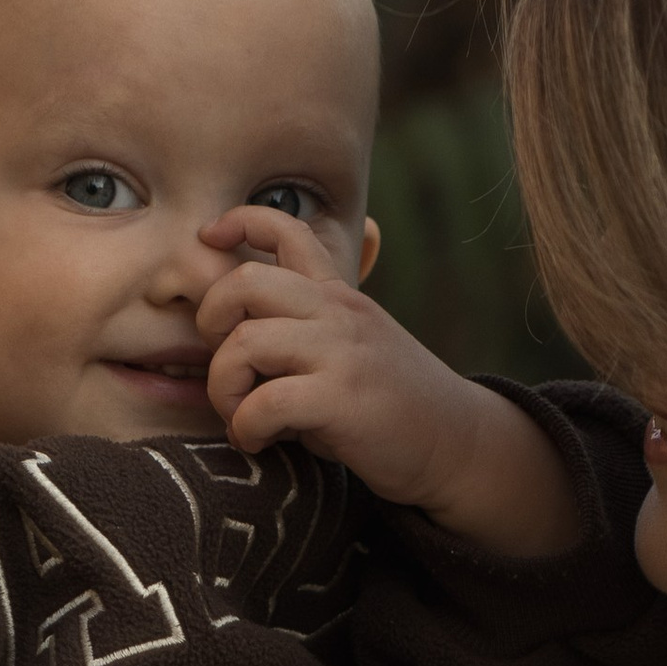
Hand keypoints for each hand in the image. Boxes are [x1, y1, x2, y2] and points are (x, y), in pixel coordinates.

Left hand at [197, 208, 583, 558]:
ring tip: (239, 415)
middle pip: (242, 283)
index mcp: (337, 296)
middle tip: (225, 367)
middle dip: (210, 324)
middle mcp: (337, 313)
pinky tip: (257, 441)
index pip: (287, 229)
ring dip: (224, 388)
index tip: (211, 238)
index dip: (240, 220)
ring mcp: (341, 353)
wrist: (456, 445)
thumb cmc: (392, 406)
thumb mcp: (352, 350)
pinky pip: (263, 404)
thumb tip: (233, 346)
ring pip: (244, 344)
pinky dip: (245, 428)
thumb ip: (302, 337)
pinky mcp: (342, 399)